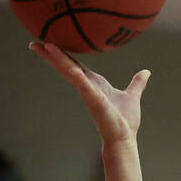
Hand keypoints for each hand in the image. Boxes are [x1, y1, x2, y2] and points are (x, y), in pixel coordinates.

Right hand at [30, 41, 148, 145]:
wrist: (125, 137)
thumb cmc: (126, 121)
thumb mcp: (132, 95)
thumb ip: (137, 83)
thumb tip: (146, 72)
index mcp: (94, 83)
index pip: (74, 64)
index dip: (62, 54)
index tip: (49, 43)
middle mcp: (88, 85)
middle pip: (66, 66)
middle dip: (51, 55)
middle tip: (34, 43)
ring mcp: (88, 92)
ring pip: (69, 72)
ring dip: (57, 59)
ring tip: (43, 46)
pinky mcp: (93, 99)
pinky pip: (82, 84)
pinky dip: (75, 75)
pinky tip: (69, 66)